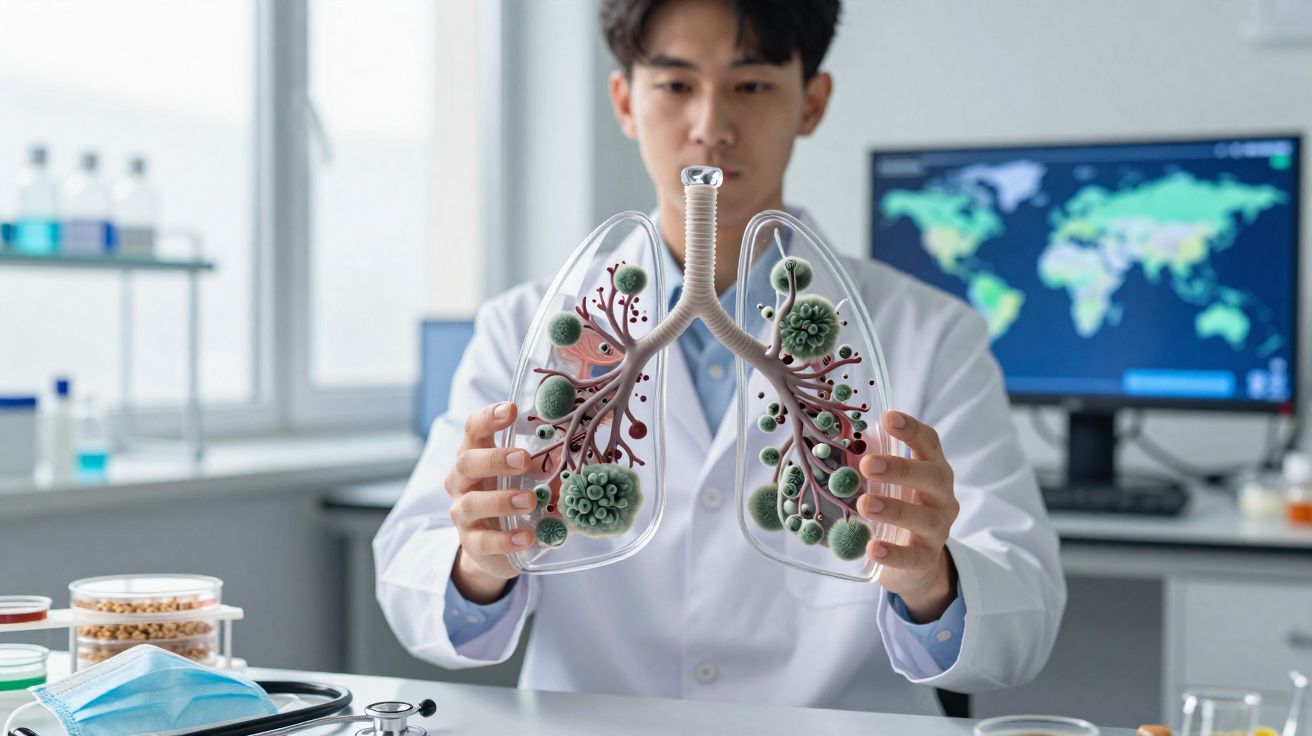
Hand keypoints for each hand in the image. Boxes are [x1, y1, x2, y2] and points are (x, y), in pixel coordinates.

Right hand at [444, 401, 536, 603]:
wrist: (492, 546)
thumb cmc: (511, 496)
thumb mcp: (528, 475)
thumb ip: (550, 460)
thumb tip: (588, 440)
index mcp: (475, 455)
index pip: (474, 429)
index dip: (488, 418)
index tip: (511, 410)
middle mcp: (462, 481)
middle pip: (466, 462)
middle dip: (495, 459)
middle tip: (524, 459)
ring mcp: (462, 513)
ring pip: (472, 503)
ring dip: (502, 500)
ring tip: (530, 501)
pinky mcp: (471, 544)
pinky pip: (484, 541)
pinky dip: (506, 539)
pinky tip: (527, 536)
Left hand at [857, 410, 959, 622]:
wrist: (917, 563)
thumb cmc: (898, 509)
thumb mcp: (888, 485)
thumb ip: (868, 467)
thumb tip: (827, 443)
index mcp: (932, 469)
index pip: (929, 443)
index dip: (911, 429)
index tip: (888, 417)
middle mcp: (942, 496)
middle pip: (932, 476)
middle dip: (900, 468)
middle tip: (867, 464)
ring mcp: (938, 529)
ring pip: (925, 518)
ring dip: (894, 509)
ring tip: (864, 504)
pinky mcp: (927, 559)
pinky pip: (914, 557)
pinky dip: (894, 553)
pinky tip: (873, 548)